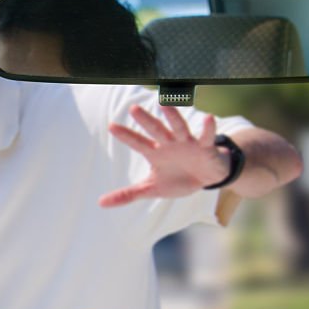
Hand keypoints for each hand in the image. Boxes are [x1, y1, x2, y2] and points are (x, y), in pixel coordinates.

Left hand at [100, 105, 229, 206]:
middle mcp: (169, 144)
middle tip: (133, 109)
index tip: (111, 126)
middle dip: (145, 121)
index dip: (126, 136)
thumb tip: (100, 203)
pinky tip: (208, 118)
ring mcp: (187, 143)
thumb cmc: (178, 179)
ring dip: (172, 117)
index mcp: (155, 152)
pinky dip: (208, 129)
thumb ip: (128, 194)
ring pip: (179, 128)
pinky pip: (207, 137)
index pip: (138, 143)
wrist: (207, 178)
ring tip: (164, 104)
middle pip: (156, 130)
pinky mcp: (205, 147)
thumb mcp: (152, 189)